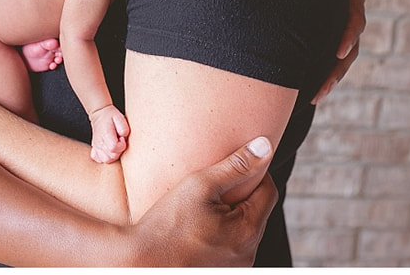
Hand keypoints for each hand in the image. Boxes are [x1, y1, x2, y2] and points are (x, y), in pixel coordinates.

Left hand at [21, 38, 62, 71]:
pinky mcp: (48, 64)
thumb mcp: (37, 44)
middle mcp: (52, 48)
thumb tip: (55, 43)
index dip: (63, 44)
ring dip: (60, 60)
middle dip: (63, 53)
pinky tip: (52, 66)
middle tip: (60, 55)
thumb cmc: (27, 47)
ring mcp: (50, 56)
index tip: (61, 47)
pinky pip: (54, 65)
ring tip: (57, 60)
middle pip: (62, 50)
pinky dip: (55, 66)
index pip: (60, 41)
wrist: (21, 56)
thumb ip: (46, 43)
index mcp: (50, 41)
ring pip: (60, 58)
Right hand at [89, 105, 128, 163]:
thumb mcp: (119, 117)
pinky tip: (108, 151)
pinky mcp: (94, 149)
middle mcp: (99, 142)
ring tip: (115, 146)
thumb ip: (123, 128)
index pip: (114, 148)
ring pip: (106, 160)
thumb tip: (123, 137)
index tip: (122, 138)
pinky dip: (105, 157)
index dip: (121, 145)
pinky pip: (99, 160)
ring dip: (113, 155)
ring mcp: (96, 147)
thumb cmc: (111, 116)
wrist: (99, 114)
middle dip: (118, 151)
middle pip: (111, 157)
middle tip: (119, 141)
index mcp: (105, 134)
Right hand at [130, 137, 277, 265]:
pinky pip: (232, 244)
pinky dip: (223, 231)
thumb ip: (236, 165)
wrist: (141, 260)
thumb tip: (264, 146)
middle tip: (216, 183)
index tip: (235, 164)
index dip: (255, 172)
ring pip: (245, 228)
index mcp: (247, 230)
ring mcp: (236, 266)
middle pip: (257, 210)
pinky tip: (200, 223)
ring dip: (232, 213)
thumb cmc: (166, 223)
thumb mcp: (200, 185)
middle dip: (242, 193)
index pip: (269, 191)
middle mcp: (247, 253)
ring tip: (206, 203)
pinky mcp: (222, 271)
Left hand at [313, 0, 372, 102]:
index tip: (337, 51)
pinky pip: (326, 44)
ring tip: (313, 96)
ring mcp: (341, 13)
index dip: (348, 34)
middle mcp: (352, 4)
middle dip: (336, 67)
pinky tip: (304, 83)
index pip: (354, 16)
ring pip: (341, 50)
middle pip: (349, 43)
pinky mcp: (329, 19)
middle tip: (319, 89)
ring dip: (329, 73)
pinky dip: (320, 63)